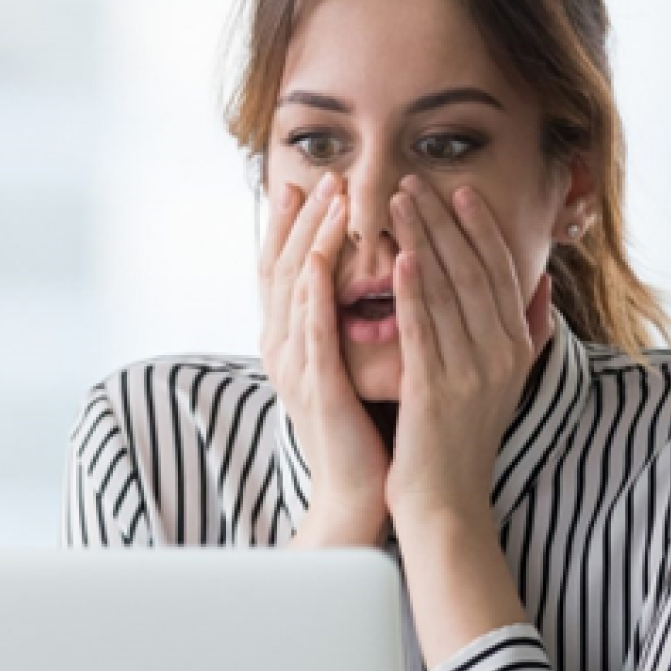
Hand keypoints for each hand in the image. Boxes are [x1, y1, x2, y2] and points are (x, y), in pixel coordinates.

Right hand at [258, 172, 389, 544]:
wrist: (360, 494)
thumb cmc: (369, 430)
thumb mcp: (359, 366)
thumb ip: (361, 324)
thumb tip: (386, 278)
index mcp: (296, 342)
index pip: (292, 270)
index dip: (298, 225)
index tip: (313, 181)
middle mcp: (285, 348)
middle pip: (286, 268)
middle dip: (303, 218)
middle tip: (322, 175)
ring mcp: (296, 367)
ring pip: (297, 289)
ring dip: (311, 239)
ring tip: (327, 199)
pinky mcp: (316, 388)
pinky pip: (312, 332)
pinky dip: (316, 293)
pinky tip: (323, 260)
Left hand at [385, 175, 553, 534]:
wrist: (448, 505)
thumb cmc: (464, 443)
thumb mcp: (507, 383)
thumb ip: (530, 332)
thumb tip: (546, 286)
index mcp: (517, 348)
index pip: (500, 273)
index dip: (480, 229)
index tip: (459, 192)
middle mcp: (500, 356)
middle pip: (473, 272)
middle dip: (445, 222)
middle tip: (417, 181)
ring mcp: (471, 374)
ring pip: (446, 292)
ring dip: (422, 241)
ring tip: (398, 202)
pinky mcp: (437, 392)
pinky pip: (425, 331)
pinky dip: (414, 293)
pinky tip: (401, 259)